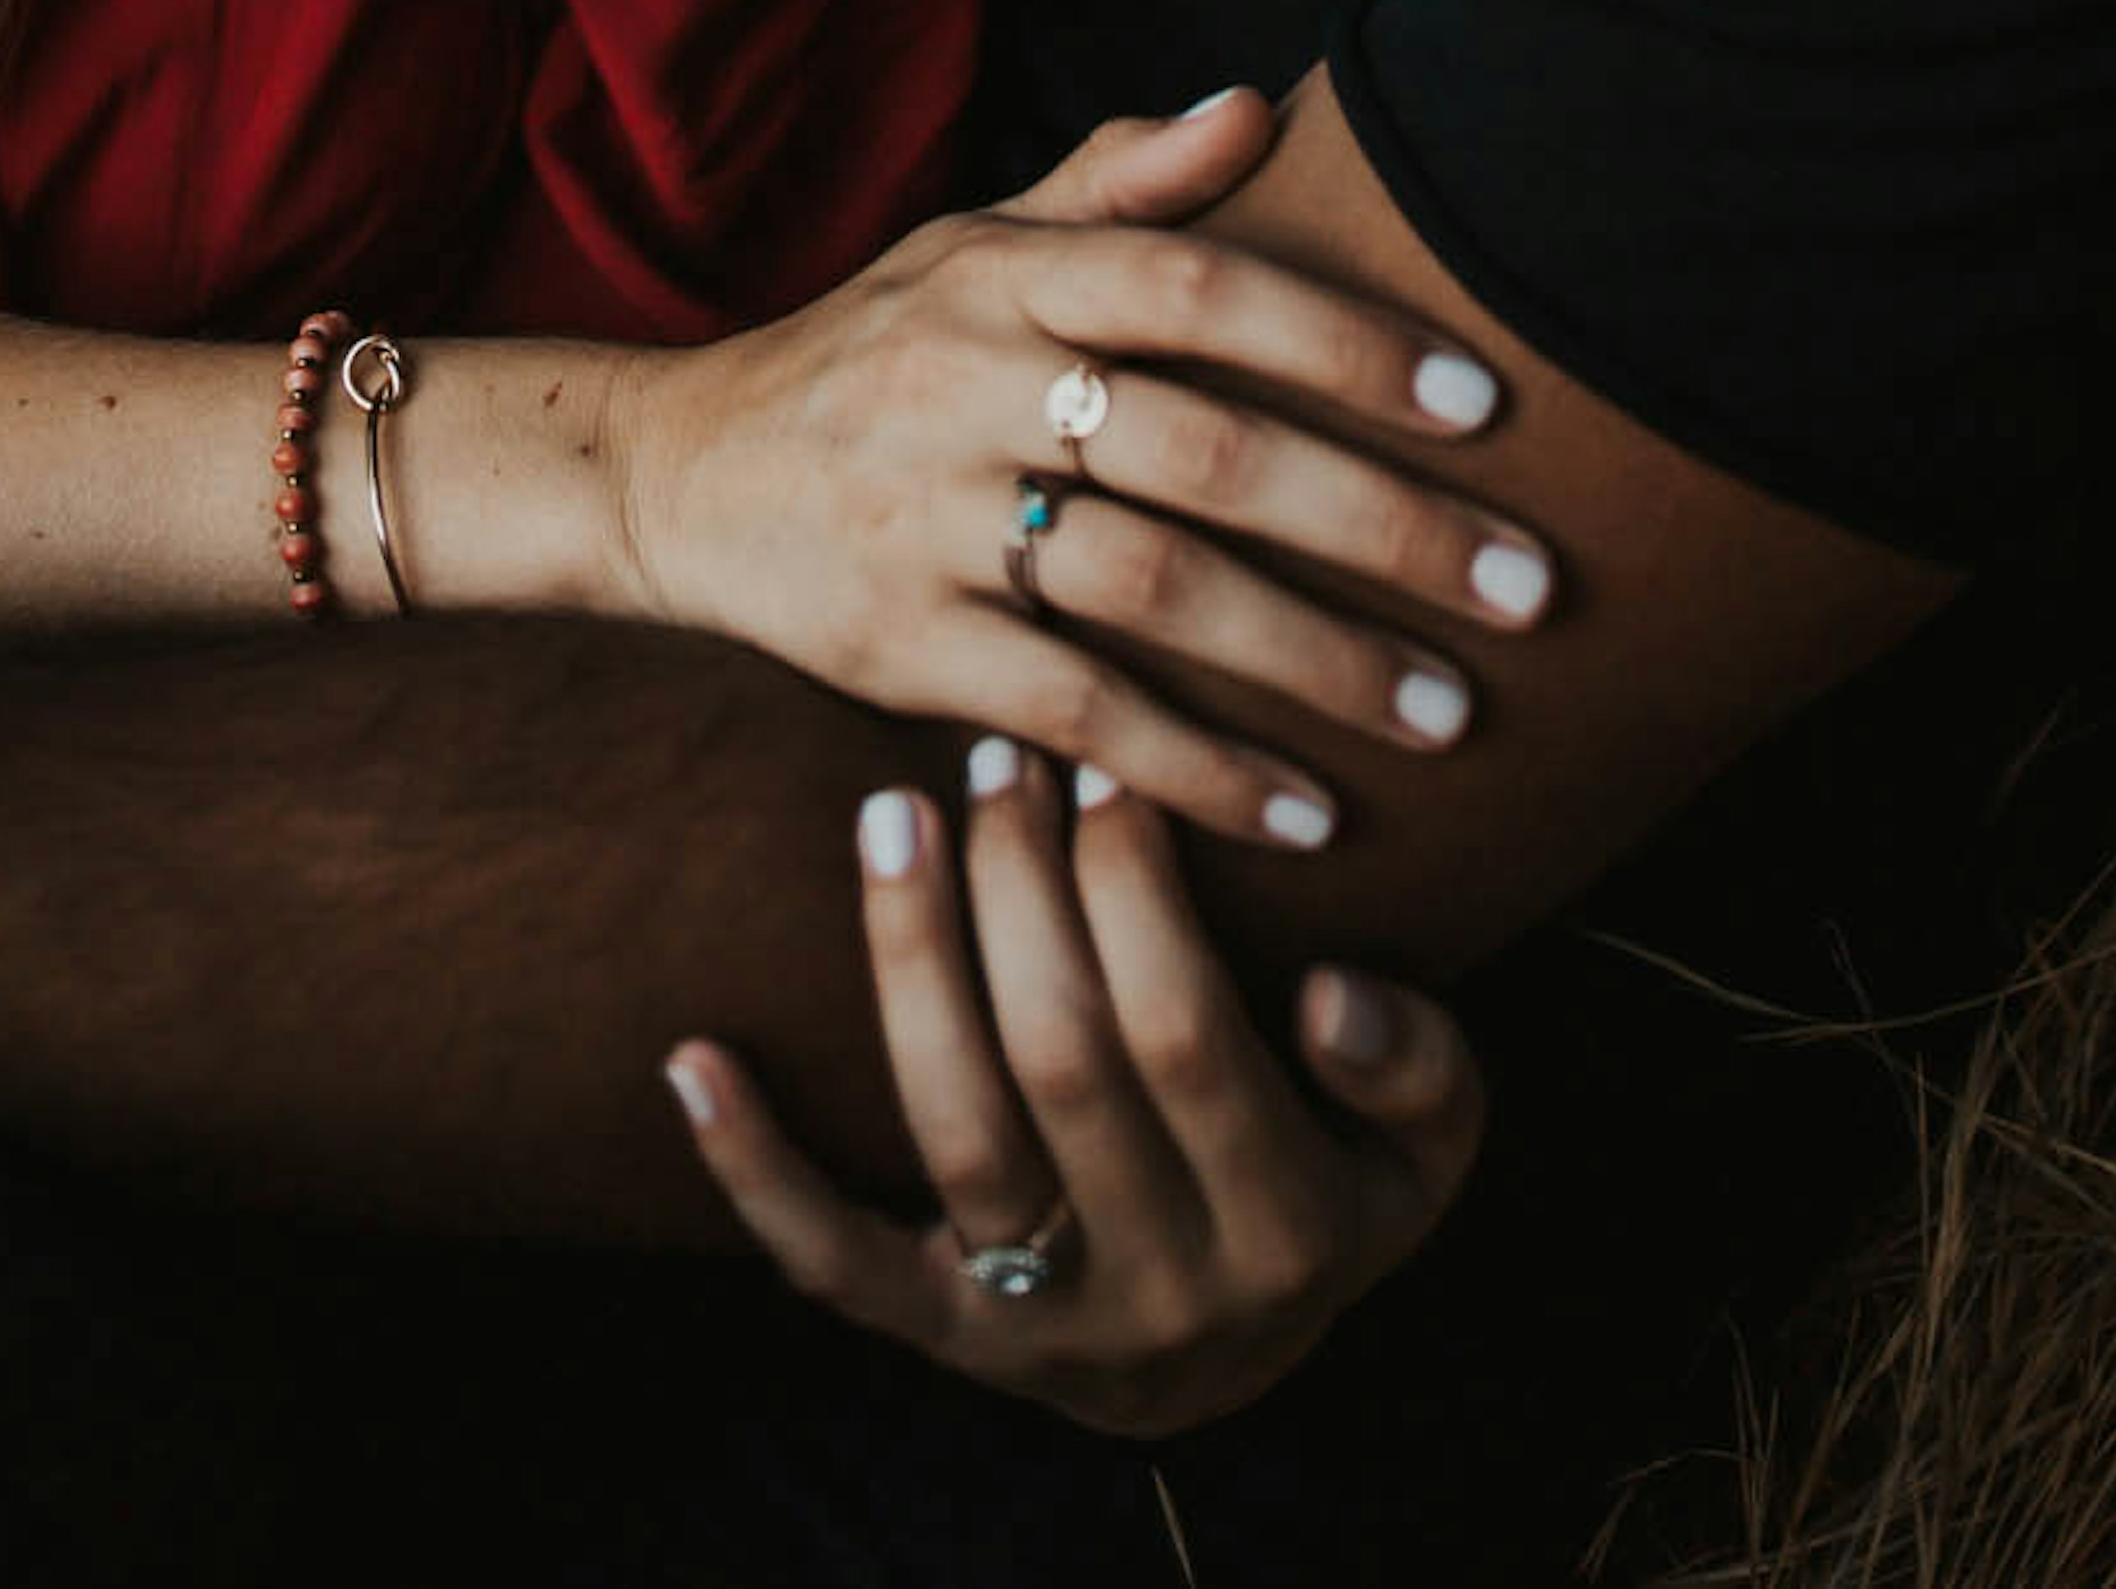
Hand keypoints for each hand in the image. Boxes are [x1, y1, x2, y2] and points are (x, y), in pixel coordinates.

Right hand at [606, 94, 1556, 840]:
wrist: (674, 472)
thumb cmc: (865, 352)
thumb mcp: (968, 243)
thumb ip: (1116, 182)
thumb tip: (1256, 106)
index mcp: (1002, 277)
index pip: (1198, 286)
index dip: (1343, 338)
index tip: (1485, 405)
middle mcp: (965, 382)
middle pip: (1205, 450)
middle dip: (1383, 524)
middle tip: (1529, 588)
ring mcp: (926, 516)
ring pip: (1155, 591)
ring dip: (1318, 661)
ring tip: (1450, 715)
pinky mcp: (898, 643)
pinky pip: (1075, 713)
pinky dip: (1199, 768)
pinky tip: (1309, 811)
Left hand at [667, 745, 1485, 1435]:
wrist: (1236, 1360)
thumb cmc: (1328, 1184)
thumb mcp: (1423, 1145)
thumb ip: (1417, 1068)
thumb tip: (1330, 996)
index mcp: (1285, 1230)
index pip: (1186, 1034)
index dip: (1137, 893)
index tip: (1103, 765)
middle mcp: (1161, 1290)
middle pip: (1063, 1060)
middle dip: (1021, 887)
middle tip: (994, 755)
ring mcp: (1042, 1327)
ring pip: (956, 1129)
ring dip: (911, 958)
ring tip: (894, 815)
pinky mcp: (943, 1341)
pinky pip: (835, 1262)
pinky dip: (755, 1167)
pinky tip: (692, 1059)